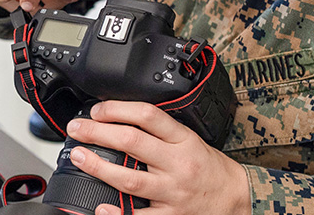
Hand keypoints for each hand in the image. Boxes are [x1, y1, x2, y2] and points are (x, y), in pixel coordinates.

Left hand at [66, 101, 250, 214]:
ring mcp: (172, 192)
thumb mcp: (191, 140)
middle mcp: (177, 164)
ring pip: (130, 178)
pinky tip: (100, 207)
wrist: (235, 198)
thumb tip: (122, 120)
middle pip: (132, 142)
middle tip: (78, 130)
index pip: (148, 116)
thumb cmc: (210, 168)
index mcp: (183, 140)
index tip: (97, 110)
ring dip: (98, 167)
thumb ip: (162, 131)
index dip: (118, 109)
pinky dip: (116, 213)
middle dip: (98, 133)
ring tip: (79, 157)